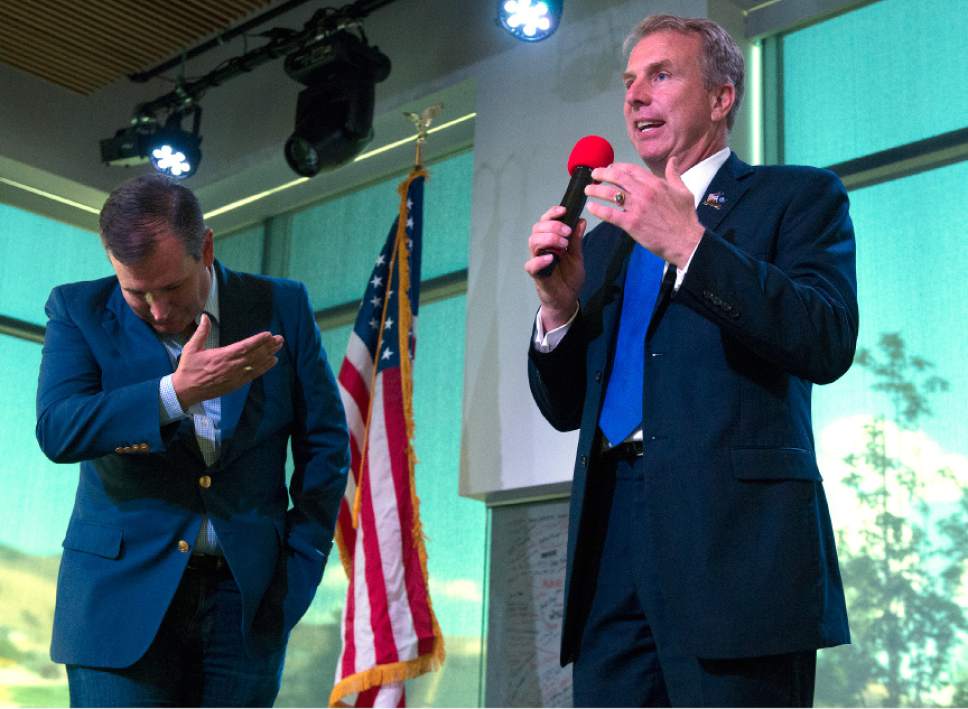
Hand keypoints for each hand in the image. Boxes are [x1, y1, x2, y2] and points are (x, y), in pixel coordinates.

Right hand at [171, 314, 283, 408]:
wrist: (186, 391)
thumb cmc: (188, 368)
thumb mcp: (191, 347)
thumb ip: (201, 332)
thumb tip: (204, 316)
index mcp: (221, 356)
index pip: (244, 347)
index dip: (258, 340)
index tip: (268, 334)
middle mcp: (231, 366)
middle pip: (254, 355)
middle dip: (268, 346)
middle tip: (280, 339)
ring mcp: (235, 376)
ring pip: (256, 364)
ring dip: (269, 355)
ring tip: (279, 347)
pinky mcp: (236, 383)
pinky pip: (253, 374)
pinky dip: (264, 368)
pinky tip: (272, 361)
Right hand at [524, 205, 586, 330]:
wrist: (567, 299)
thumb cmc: (570, 278)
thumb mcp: (578, 257)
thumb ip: (577, 240)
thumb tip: (581, 220)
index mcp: (551, 240)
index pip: (546, 221)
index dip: (552, 213)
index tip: (564, 210)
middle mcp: (542, 248)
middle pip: (537, 228)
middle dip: (553, 226)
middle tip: (567, 233)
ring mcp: (537, 260)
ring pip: (533, 242)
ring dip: (549, 239)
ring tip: (563, 245)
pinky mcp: (536, 274)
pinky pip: (532, 264)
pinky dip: (540, 260)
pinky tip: (551, 258)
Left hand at [585, 157, 703, 267]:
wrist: (686, 241)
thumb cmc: (685, 219)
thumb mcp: (683, 191)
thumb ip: (674, 175)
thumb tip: (673, 161)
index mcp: (656, 184)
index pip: (631, 170)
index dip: (618, 167)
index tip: (610, 168)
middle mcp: (644, 192)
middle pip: (617, 178)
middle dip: (602, 174)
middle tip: (594, 175)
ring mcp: (637, 208)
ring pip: (611, 194)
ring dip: (596, 190)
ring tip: (588, 190)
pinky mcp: (631, 223)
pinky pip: (610, 214)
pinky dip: (598, 209)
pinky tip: (591, 207)